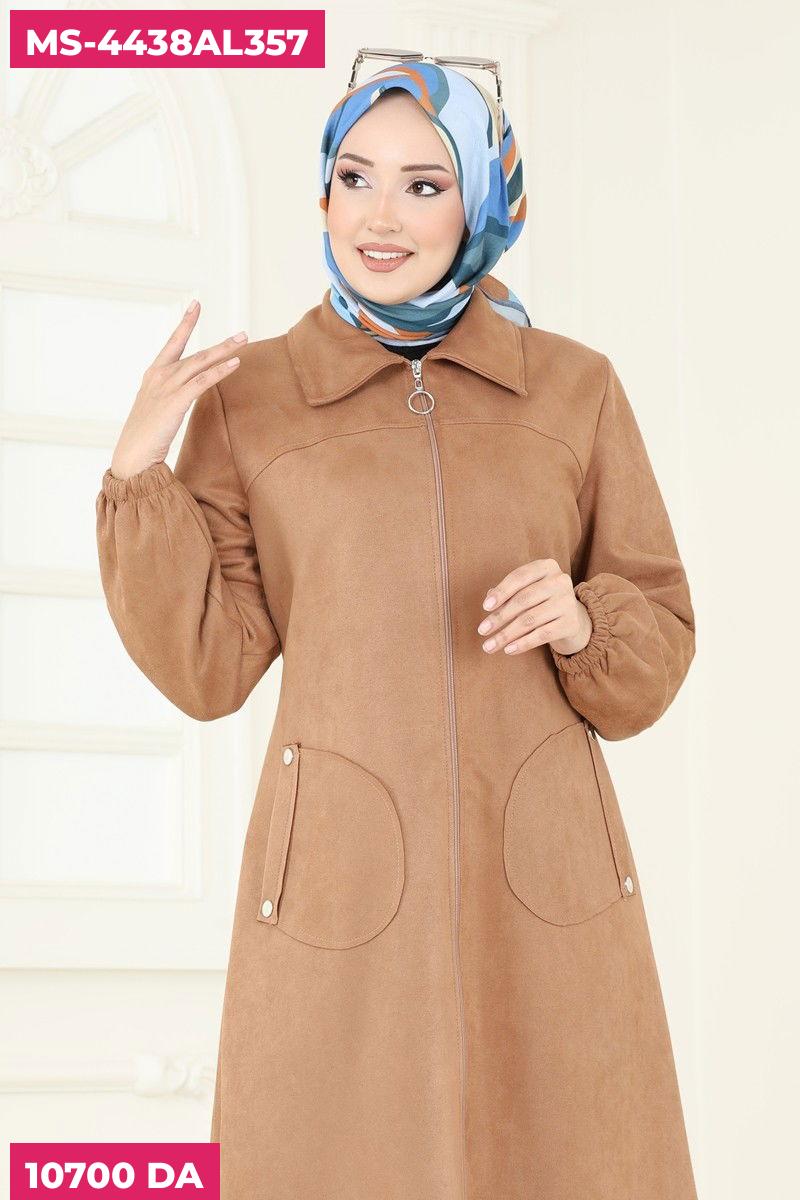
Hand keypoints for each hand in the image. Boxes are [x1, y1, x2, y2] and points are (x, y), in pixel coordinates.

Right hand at [109, 300, 247, 479]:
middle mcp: (159, 376)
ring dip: (224, 351)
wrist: (131, 456)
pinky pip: (202, 382)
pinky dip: (219, 371)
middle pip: (194, 352)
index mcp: (153, 375)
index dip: (185, 323)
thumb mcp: (155, 409)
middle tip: (242, 333)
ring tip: (243, 341)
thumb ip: (168, 396)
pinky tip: (235, 364)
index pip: (172, 343)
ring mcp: (166, 388)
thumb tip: (183, 394)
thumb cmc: (144, 437)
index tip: (196, 304)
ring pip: (201, 363)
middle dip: (220, 342)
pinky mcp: (175, 402)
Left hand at [477, 558, 592, 656]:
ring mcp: (568, 602)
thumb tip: (489, 601)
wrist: (570, 618)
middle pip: (523, 600)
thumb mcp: (525, 591)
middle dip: (499, 617)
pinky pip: (542, 635)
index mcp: (546, 567)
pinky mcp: (571, 623)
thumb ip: (507, 593)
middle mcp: (560, 581)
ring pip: (530, 620)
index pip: (519, 577)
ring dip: (506, 634)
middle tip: (482, 630)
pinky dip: (523, 643)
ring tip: (490, 646)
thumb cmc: (540, 601)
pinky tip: (508, 650)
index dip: (501, 592)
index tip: (485, 607)